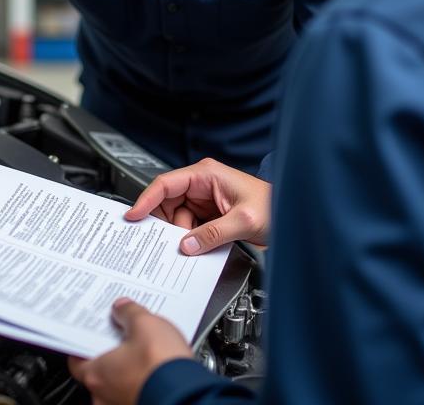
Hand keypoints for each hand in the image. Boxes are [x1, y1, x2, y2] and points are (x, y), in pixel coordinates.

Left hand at [68, 298, 191, 404]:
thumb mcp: (145, 324)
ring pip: (118, 384)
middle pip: (99, 371)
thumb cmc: (161, 366)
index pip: (77, 360)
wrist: (190, 396)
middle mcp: (104, 397)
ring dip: (127, 370)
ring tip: (143, 351)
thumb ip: (129, 313)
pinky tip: (155, 367)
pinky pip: (136, 392)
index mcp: (97, 374)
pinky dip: (142, 381)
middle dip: (110, 354)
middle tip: (121, 336)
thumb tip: (123, 307)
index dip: (84, 343)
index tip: (90, 332)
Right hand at [125, 157, 270, 253]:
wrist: (290, 214)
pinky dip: (189, 239)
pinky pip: (189, 227)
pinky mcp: (209, 214)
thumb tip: (186, 245)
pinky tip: (195, 249)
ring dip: (180, 235)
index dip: (146, 199)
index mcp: (206, 174)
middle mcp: (202, 184)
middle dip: (166, 224)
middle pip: (168, 203)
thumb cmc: (273, 206)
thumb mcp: (243, 221)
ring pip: (177, 218)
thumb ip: (212, 233)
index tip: (133, 216)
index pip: (166, 183)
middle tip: (164, 243)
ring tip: (190, 248)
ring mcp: (205, 199)